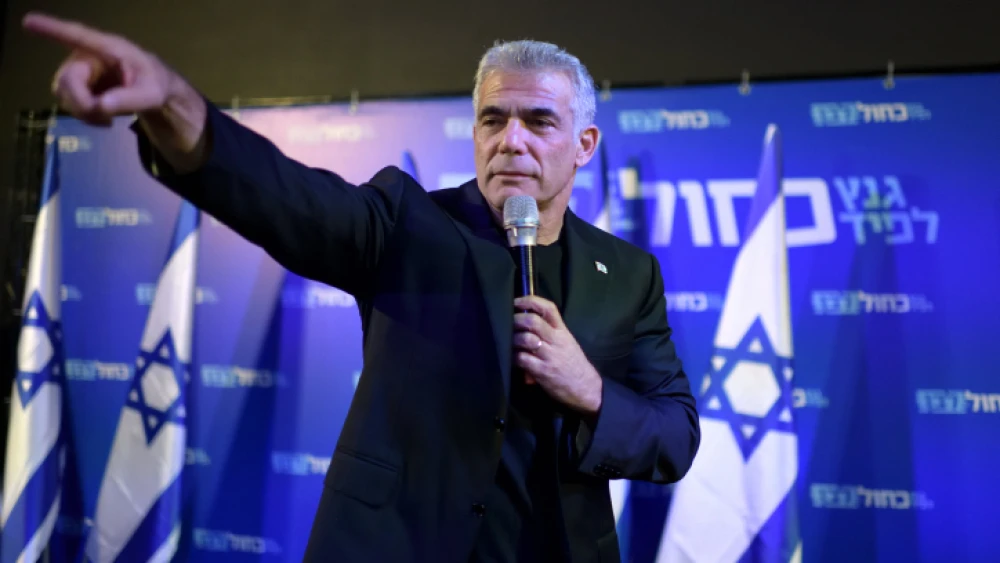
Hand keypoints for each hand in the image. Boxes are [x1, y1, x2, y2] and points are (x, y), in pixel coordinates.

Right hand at [23, 12, 207, 169]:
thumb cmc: (155, 84)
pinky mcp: (79, 86)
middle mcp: (88, 56)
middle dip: (81, 103)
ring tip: (109, 119)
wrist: (154, 93)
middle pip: (67, 81)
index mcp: (108, 48)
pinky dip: (86, 116)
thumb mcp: (152, 94)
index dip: (52, 30)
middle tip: (104, 118)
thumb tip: (101, 106)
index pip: (77, 36)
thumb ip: (130, 99)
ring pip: (65, 94)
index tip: (28, 21)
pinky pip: (70, 104)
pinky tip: (104, 119)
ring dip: (84, 112)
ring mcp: (81, 72)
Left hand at [513, 296, 602, 413]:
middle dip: (516, 320)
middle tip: (507, 323)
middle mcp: (556, 340)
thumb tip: (524, 325)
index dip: (530, 301)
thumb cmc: (574, 364)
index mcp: (562, 331)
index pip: (548, 308)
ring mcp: (549, 356)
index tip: (517, 302)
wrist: (587, 388)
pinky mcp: (542, 371)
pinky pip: (522, 359)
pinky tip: (512, 358)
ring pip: (525, 339)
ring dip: (513, 339)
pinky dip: (513, 357)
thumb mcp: (567, 343)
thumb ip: (550, 333)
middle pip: (533, 321)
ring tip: (509, 341)